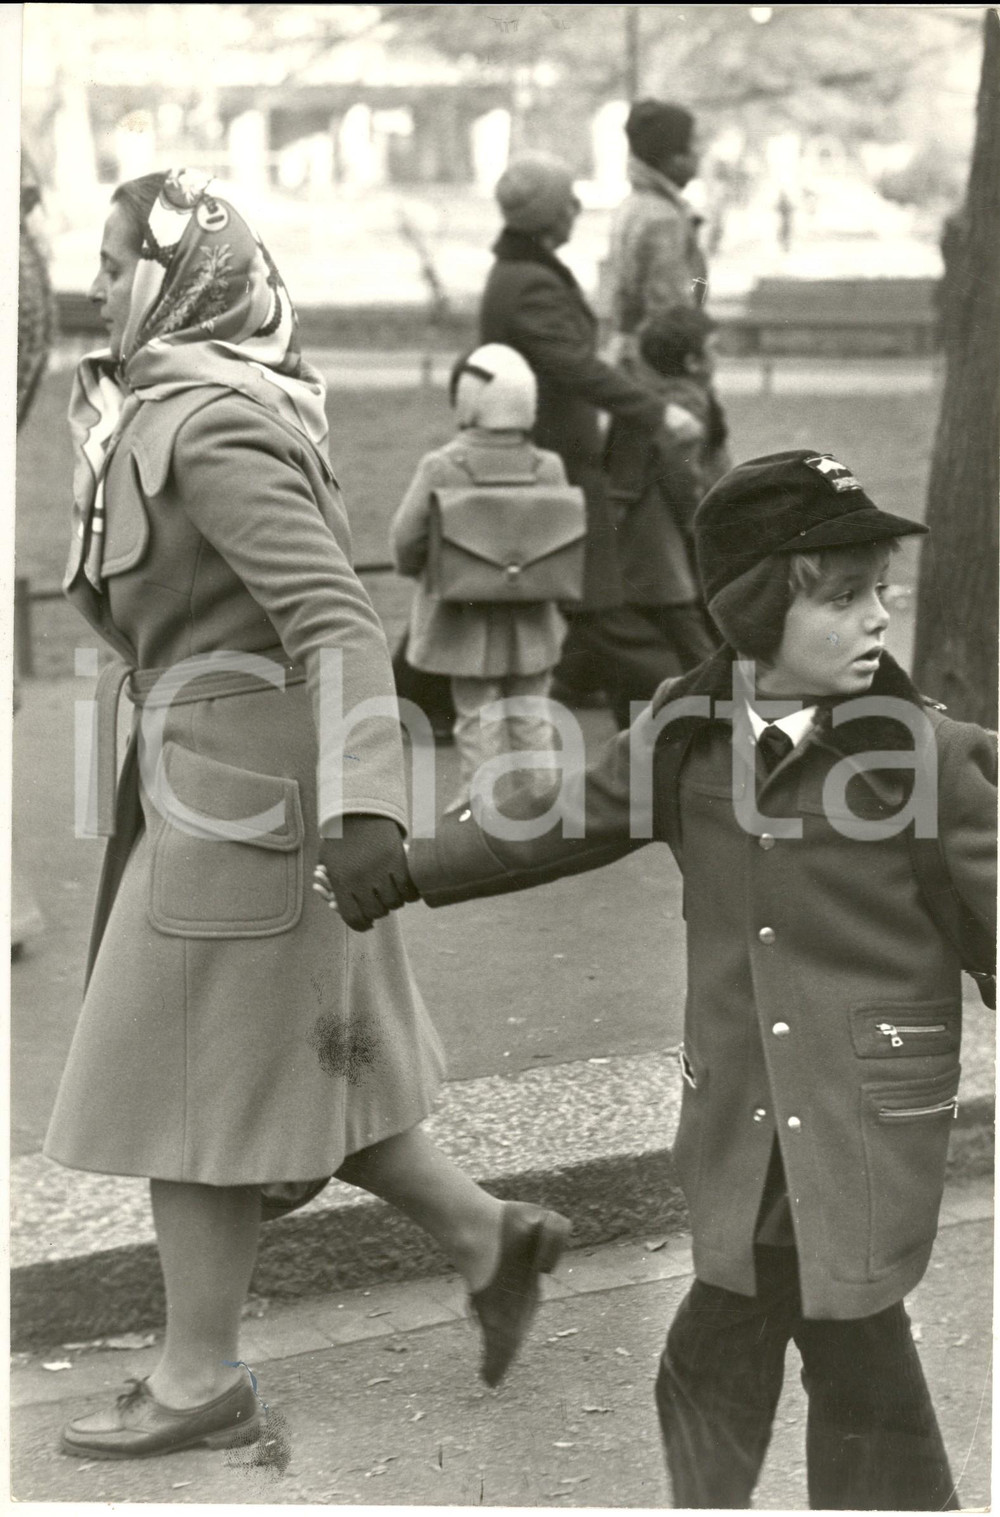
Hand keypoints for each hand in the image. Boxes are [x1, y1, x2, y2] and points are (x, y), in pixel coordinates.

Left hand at [312, 815, 418, 932]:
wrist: (357, 810)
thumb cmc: (339, 838)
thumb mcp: (327, 862)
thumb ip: (332, 887)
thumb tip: (334, 908)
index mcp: (341, 882)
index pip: (353, 918)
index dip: (362, 925)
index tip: (367, 924)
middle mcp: (360, 880)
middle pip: (376, 912)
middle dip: (380, 913)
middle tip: (382, 908)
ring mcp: (380, 870)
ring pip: (394, 902)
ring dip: (396, 903)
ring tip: (395, 898)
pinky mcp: (397, 860)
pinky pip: (408, 888)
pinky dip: (411, 893)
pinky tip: (409, 893)